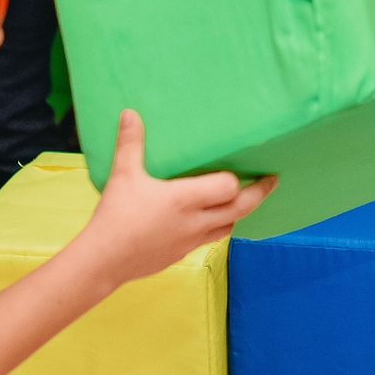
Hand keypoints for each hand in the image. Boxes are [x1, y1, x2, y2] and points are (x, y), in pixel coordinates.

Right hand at [75, 110, 275, 287]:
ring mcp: (190, 241)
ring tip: (241, 200)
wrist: (102, 261)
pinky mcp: (181, 255)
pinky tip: (208, 220)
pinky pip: (209, 240)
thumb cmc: (115, 216)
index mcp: (186, 199)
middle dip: (258, 195)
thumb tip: (130, 112)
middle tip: (271, 182)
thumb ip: (131, 143)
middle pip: (241, 209)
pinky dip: (216, 228)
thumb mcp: (123, 175)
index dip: (237, 179)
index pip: (229, 188)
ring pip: (228, 227)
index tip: (248, 167)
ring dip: (237, 213)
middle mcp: (195, 221)